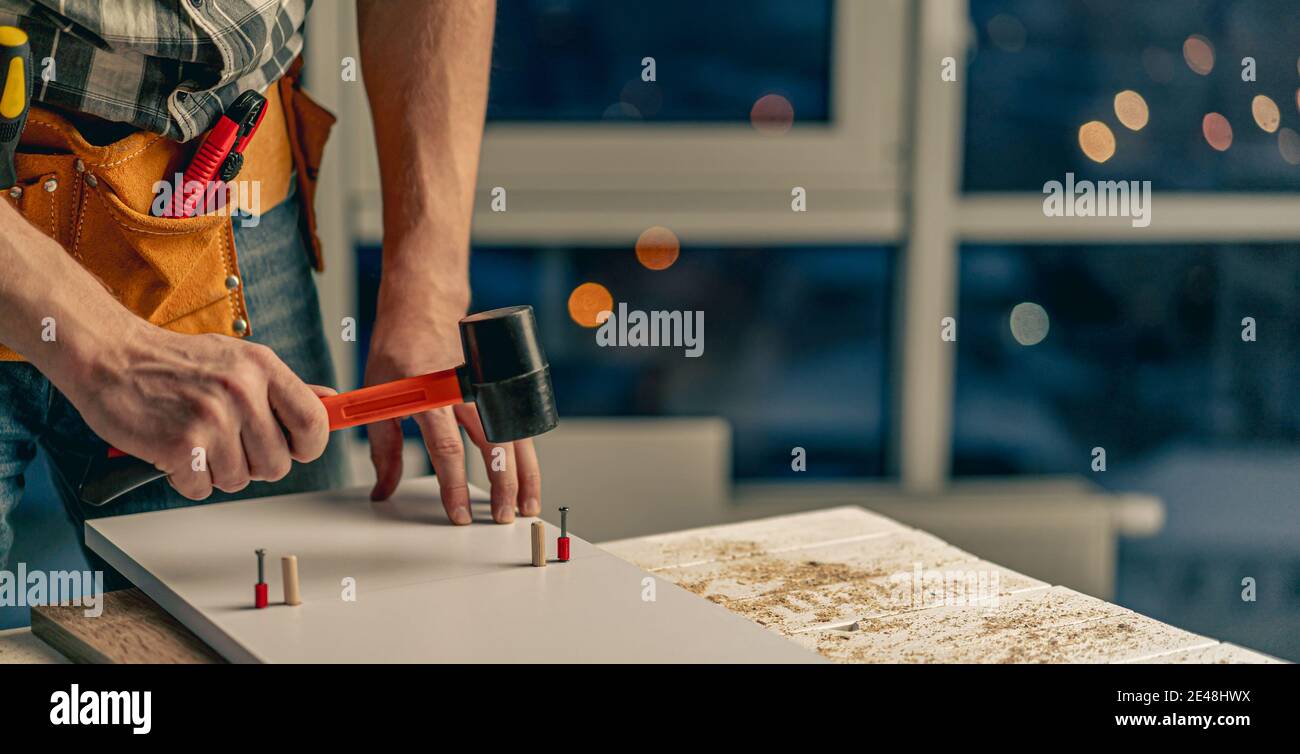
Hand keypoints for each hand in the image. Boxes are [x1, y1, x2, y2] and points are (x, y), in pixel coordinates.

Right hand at [61, 322, 331, 499]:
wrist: (111, 356)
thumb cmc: (175, 363)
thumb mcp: (239, 360)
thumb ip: (284, 388)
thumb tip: (332, 402)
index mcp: (263, 368)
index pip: (314, 422)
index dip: (307, 446)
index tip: (294, 449)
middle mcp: (242, 390)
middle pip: (278, 464)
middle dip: (254, 463)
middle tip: (227, 443)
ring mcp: (212, 418)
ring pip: (240, 480)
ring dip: (217, 470)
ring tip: (196, 440)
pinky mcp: (180, 445)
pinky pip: (202, 488)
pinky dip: (187, 478)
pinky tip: (173, 450)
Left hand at [365, 294, 540, 524]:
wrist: (424, 306)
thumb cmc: (400, 348)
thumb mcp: (380, 395)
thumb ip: (384, 446)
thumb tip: (383, 488)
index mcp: (431, 393)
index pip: (447, 449)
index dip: (454, 486)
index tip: (460, 513)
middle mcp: (465, 390)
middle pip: (493, 444)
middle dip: (502, 485)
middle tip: (502, 516)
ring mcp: (487, 386)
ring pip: (515, 436)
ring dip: (525, 474)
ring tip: (527, 505)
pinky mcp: (499, 386)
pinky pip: (518, 424)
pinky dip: (526, 454)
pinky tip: (529, 477)